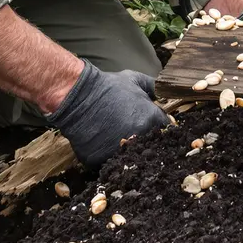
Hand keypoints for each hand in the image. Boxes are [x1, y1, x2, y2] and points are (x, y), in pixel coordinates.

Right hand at [45, 60, 169, 166]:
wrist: (77, 95)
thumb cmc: (108, 86)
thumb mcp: (135, 80)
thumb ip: (154, 87)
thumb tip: (164, 95)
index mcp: (150, 120)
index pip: (165, 131)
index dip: (159, 128)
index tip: (151, 125)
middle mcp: (138, 138)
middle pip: (149, 147)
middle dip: (145, 140)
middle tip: (131, 130)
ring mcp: (119, 152)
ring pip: (129, 157)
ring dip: (126, 151)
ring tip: (115, 137)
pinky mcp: (100, 160)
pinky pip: (108, 163)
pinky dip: (106, 156)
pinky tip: (102, 143)